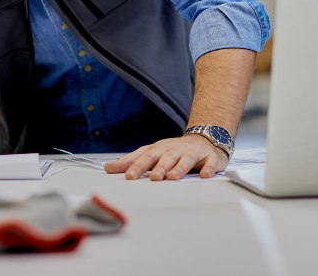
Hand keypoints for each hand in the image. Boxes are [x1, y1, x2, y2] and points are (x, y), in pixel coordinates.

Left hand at [104, 134, 228, 179]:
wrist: (204, 139)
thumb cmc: (173, 151)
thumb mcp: (151, 154)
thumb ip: (131, 161)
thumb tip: (108, 168)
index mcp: (160, 149)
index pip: (147, 156)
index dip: (138, 165)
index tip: (128, 176)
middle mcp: (175, 149)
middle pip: (166, 157)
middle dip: (159, 166)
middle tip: (153, 177)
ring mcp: (193, 152)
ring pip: (186, 159)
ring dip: (180, 167)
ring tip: (172, 177)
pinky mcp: (210, 158)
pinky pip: (210, 162)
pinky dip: (208, 168)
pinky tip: (204, 175)